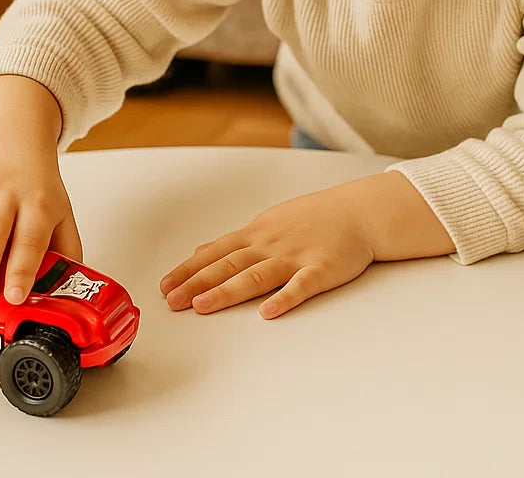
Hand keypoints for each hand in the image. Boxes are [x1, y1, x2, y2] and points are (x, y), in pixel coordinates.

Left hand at [159, 184, 374, 319]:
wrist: (358, 211)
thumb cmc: (314, 218)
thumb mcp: (270, 221)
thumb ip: (237, 241)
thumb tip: (203, 251)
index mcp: (257, 233)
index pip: (216, 252)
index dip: (189, 270)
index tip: (165, 286)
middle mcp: (271, 244)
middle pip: (229, 265)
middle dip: (198, 284)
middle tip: (172, 301)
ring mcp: (296, 256)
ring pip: (257, 276)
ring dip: (228, 291)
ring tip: (203, 306)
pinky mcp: (322, 269)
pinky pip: (301, 286)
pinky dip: (284, 299)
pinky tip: (268, 313)